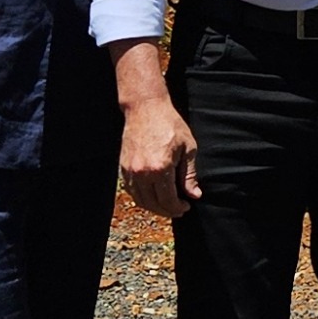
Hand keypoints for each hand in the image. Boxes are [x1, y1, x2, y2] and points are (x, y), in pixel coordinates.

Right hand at [118, 88, 199, 221]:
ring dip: (154, 207)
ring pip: (141, 200)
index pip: (168, 200)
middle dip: (167, 211)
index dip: (178, 208)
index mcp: (160, 168)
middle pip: (153, 204)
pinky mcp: (123, 167)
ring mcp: (130, 171)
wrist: (145, 108)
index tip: (186, 206)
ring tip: (166, 205)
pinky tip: (153, 195)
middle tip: (178, 209)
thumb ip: (189, 174)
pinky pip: (132, 191)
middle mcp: (142, 173)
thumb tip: (194, 194)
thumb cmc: (170, 124)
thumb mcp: (188, 148)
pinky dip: (143, 198)